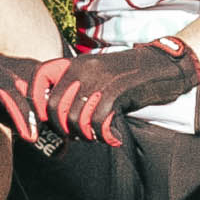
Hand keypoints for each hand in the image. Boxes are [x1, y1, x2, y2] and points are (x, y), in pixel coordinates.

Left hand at [0, 42, 195, 150]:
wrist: (162, 66)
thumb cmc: (128, 75)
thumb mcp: (97, 73)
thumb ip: (76, 86)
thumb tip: (53, 113)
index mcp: (75, 62)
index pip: (40, 76)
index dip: (36, 100)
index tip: (44, 118)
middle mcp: (83, 68)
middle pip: (54, 106)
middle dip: (62, 128)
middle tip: (76, 136)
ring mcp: (98, 79)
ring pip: (73, 118)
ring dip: (84, 134)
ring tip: (95, 136)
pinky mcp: (116, 92)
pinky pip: (96, 122)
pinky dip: (102, 135)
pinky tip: (112, 137)